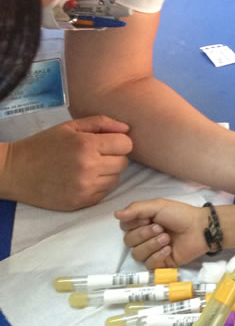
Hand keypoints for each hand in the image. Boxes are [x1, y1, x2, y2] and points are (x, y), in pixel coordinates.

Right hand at [0, 115, 131, 209]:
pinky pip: (105, 192)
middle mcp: (89, 167)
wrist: (15, 171)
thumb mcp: (70, 127)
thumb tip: (127, 129)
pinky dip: (99, 186)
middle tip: (96, 155)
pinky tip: (83, 179)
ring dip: (108, 172)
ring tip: (88, 167)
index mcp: (87, 145)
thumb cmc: (44, 145)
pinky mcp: (82, 202)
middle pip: (123, 162)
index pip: (126, 144)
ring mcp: (86, 187)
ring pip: (116, 179)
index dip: (118, 142)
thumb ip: (101, 123)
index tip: (107, 143)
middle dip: (113, 157)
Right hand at [115, 198, 207, 268]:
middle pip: (128, 241)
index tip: (148, 218)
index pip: (124, 227)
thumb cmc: (180, 215)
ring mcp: (152, 251)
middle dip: (144, 234)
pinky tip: (169, 249)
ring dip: (152, 245)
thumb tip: (115, 214)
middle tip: (161, 228)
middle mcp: (144, 237)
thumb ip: (136, 209)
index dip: (134, 224)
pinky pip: (148, 264)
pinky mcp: (160, 263)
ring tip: (167, 238)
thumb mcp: (158, 206)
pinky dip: (158, 256)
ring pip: (136, 254)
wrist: (200, 229)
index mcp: (142, 222)